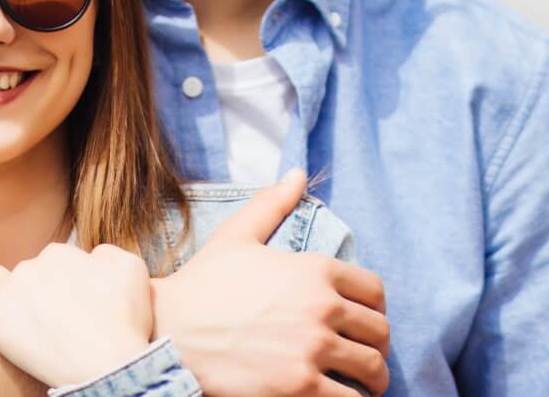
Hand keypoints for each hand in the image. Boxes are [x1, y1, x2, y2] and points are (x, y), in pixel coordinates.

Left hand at [0, 242, 155, 387]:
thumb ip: (107, 252)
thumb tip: (91, 256)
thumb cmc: (126, 321)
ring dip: (2, 288)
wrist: (111, 364)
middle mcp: (31, 268)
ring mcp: (9, 296)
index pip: (56, 260)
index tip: (76, 301)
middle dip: (38, 288)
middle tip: (57, 318)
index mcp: (60, 253)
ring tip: (16, 310)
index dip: (67, 281)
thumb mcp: (132, 267)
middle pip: (27, 271)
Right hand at [151, 169, 390, 396]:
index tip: (366, 320)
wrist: (168, 331)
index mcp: (314, 269)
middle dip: (376, 345)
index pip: (375, 290)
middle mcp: (322, 307)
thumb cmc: (202, 284)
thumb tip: (298, 174)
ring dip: (373, 379)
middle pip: (380, 331)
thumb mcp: (236, 236)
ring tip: (363, 385)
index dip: (375, 306)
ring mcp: (312, 350)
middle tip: (365, 355)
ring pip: (373, 369)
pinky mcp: (300, 387)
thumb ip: (272, 204)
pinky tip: (342, 396)